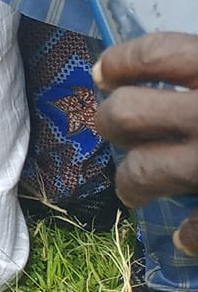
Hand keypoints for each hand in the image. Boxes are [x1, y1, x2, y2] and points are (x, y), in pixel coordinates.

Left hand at [93, 33, 197, 217]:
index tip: (103, 73)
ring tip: (133, 190)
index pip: (152, 54)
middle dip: (112, 120)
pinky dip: (189, 235)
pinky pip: (197, 227)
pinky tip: (183, 237)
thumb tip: (172, 66)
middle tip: (115, 127)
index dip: (119, 63)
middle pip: (127, 113)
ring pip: (143, 173)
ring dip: (131, 183)